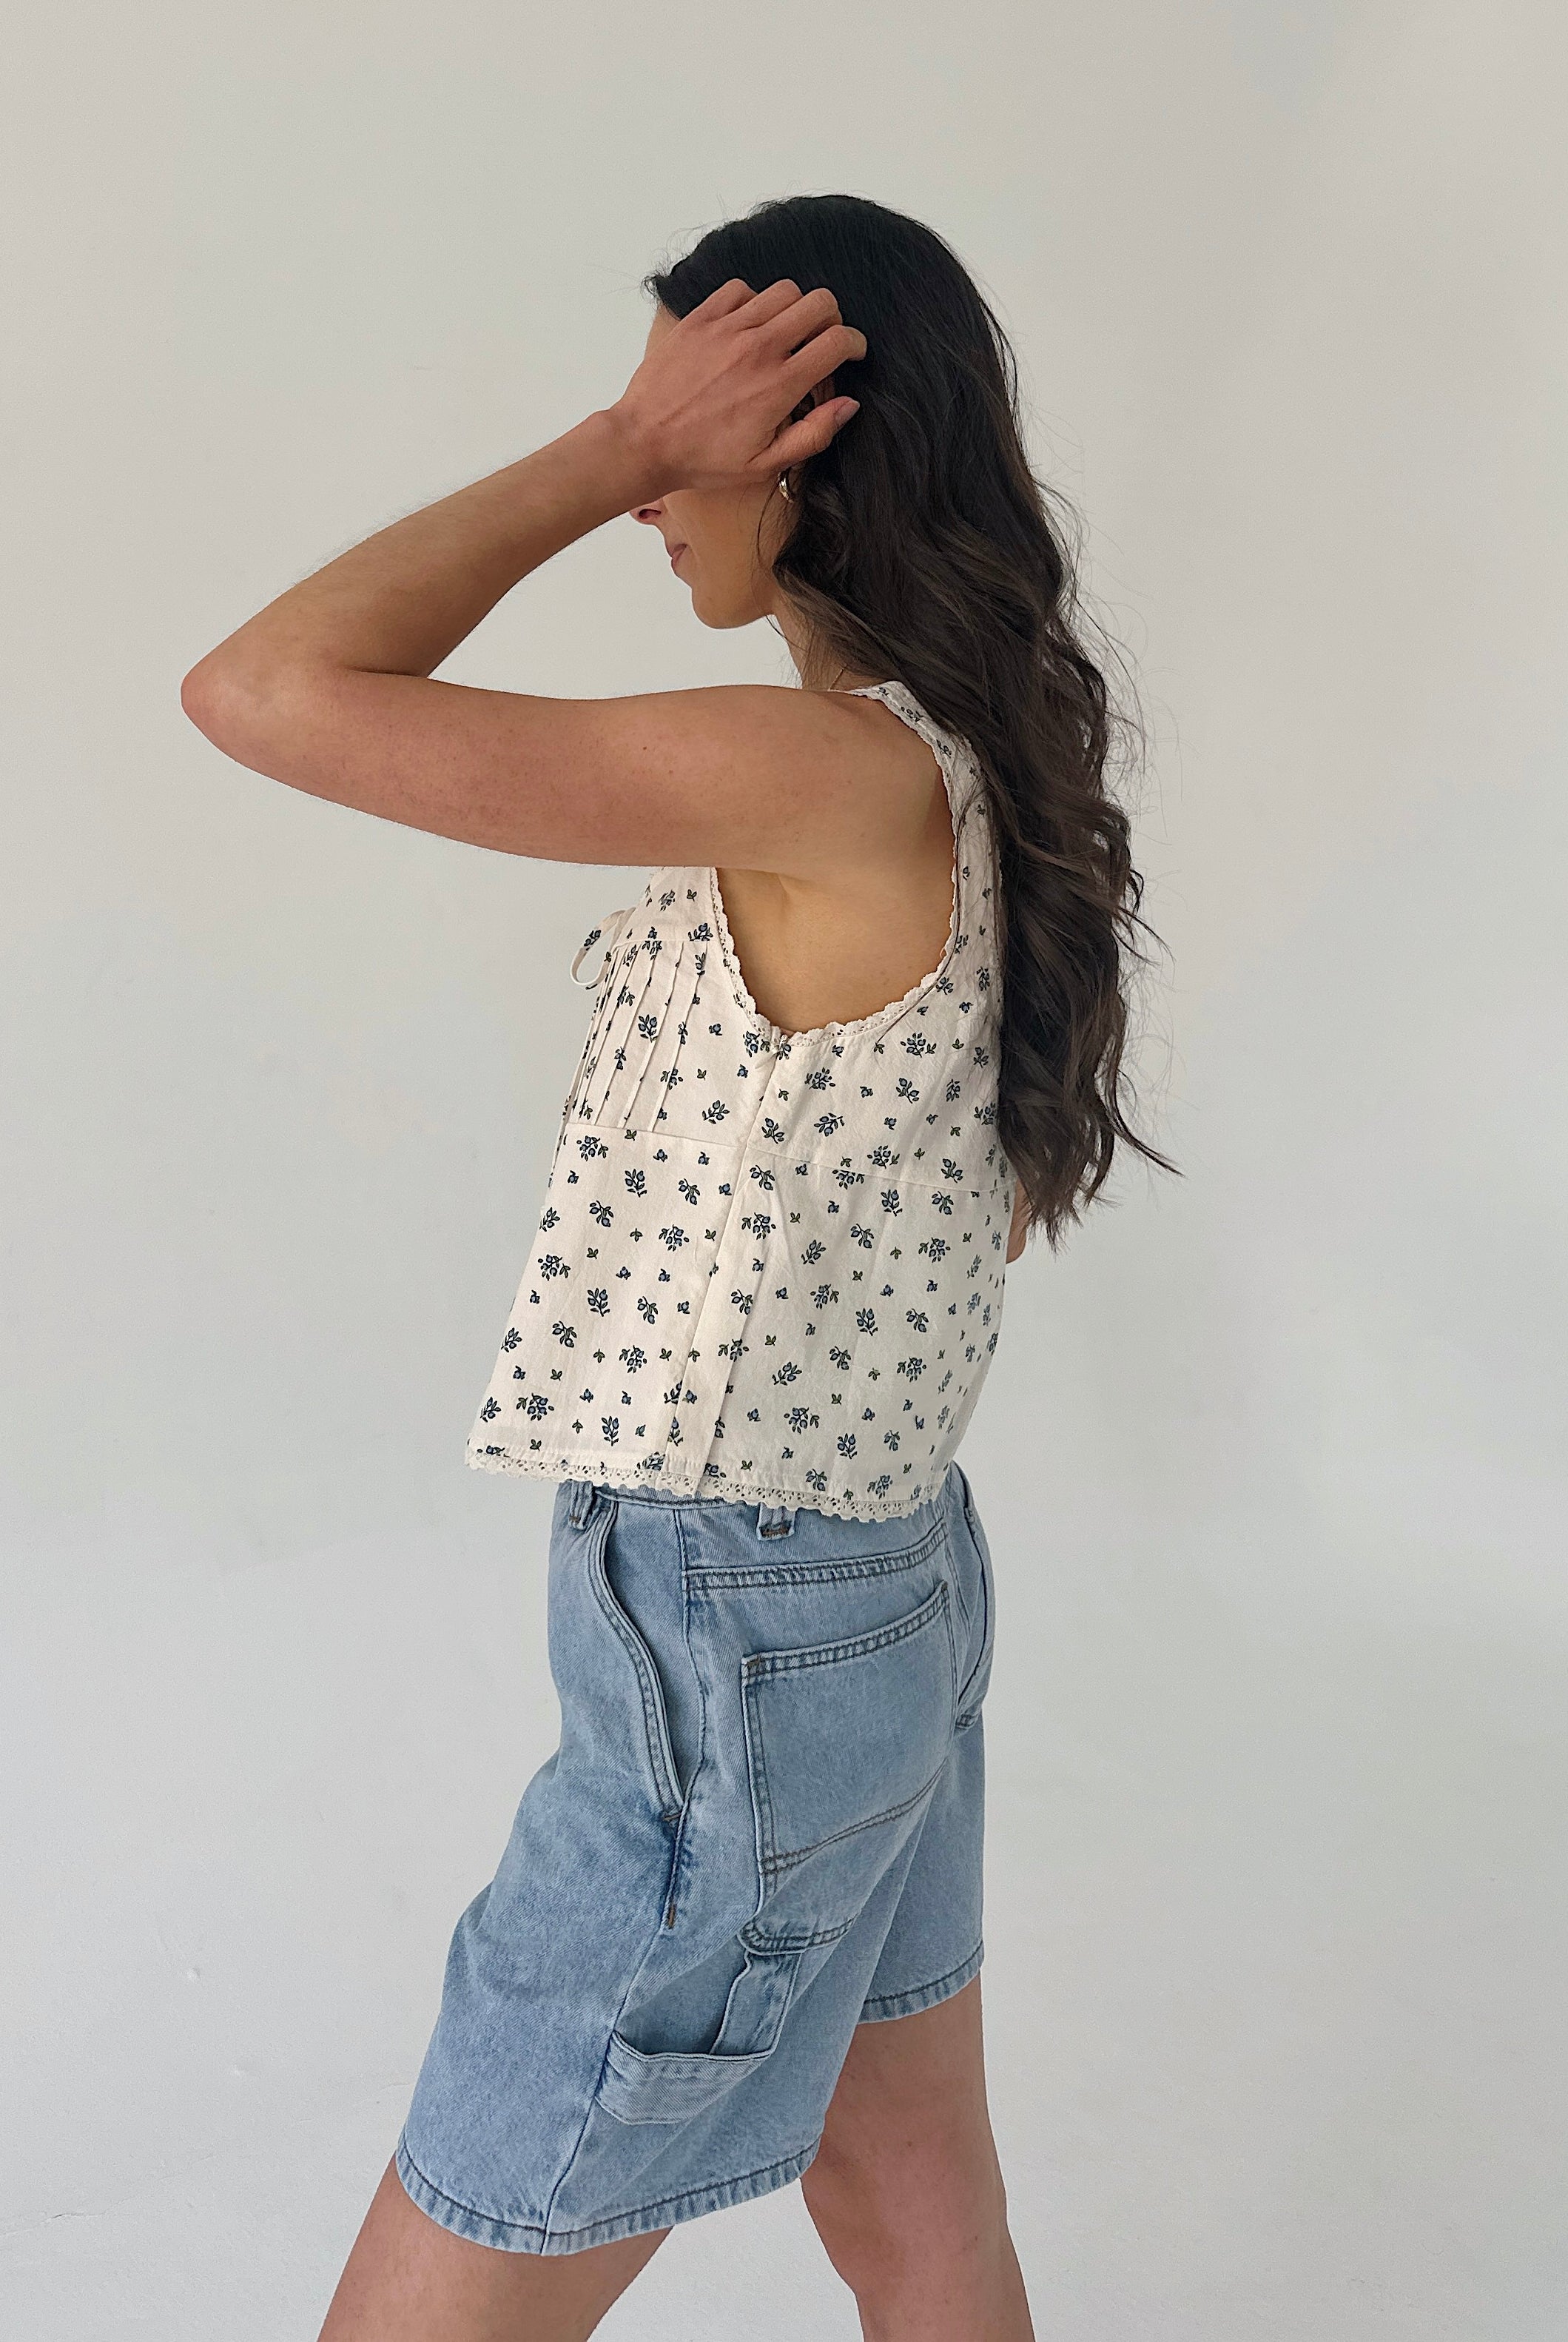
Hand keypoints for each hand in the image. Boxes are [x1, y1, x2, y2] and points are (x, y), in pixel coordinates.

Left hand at [607, 278, 865, 496]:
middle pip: (818, 303)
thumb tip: (848, 404)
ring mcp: (728, 328)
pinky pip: (741, 289)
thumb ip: (812, 434)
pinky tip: (748, 327)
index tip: (850, 354)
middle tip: (821, 341)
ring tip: (784, 336)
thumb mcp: (764, 464)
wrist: (643, 443)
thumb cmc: (702, 460)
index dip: (854, 344)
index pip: (837, 341)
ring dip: (794, 309)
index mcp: (778, 386)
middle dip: (830, 320)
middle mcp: (758, 349)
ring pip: (784, 290)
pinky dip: (753, 302)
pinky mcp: (701, 319)